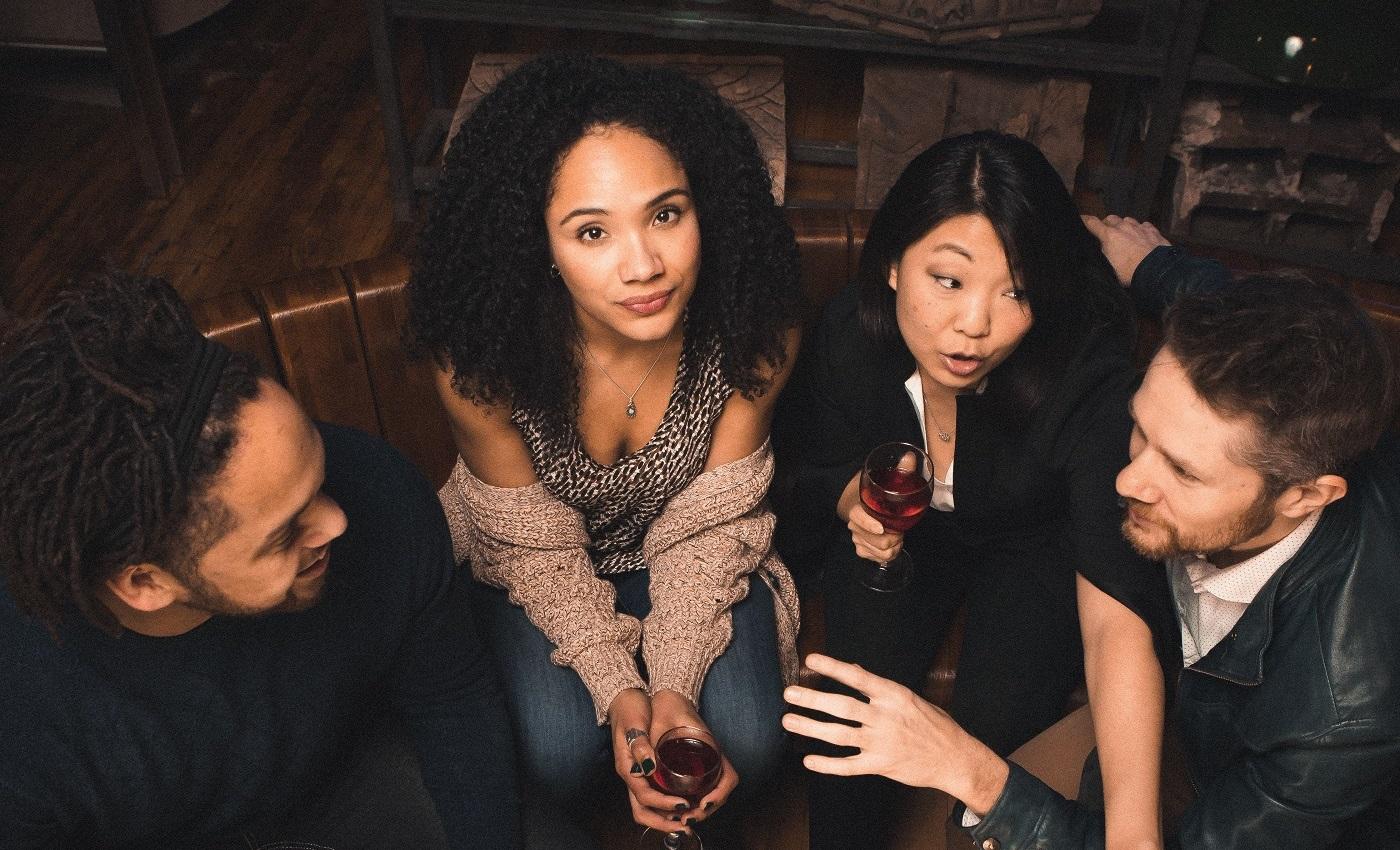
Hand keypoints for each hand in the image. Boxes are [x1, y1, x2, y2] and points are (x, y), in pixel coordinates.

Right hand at [609, 688, 679, 832]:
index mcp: (627, 766)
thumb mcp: (635, 722)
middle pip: (642, 810)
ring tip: (686, 820)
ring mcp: (636, 774)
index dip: (663, 804)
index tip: (683, 803)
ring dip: (664, 818)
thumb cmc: (630, 709)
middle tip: (685, 825)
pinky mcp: (644, 770)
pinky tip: (682, 803)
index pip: (644, 795)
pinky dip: (665, 806)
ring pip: (646, 807)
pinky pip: (652, 796)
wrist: (624, 698)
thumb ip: (640, 744)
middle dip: (663, 822)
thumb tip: (649, 767)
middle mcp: (631, 774)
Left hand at [646, 690, 738, 830]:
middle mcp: (714, 755)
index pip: (728, 777)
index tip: (702, 804)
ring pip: (715, 791)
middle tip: (686, 819)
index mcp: (711, 746)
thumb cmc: (667, 707)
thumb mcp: (658, 723)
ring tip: (683, 817)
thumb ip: (647, 743)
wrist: (669, 695)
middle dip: (707, 809)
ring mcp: (708, 759)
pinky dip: (698, 800)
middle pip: (722, 791)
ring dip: (702, 808)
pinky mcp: (699, 762)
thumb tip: (643, 767)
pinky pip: (706, 785)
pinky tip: (682, 805)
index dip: (719, 795)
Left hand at [781, 653, 1008, 815]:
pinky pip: (848, 765)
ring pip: (838, 734)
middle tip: (789, 693)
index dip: (833, 668)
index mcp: (894, 696)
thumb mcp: (910, 698)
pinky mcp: (880, 765)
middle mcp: (885, 717)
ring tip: (789, 720)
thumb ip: (881, 688)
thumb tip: (854, 669)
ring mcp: (881, 742)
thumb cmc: (935, 725)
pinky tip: (809, 760)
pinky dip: (827, 764)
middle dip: (812, 699)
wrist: (955, 759)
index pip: (858, 677)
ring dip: (810, 727)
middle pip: (841, 706)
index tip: (811, 660)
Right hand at [837, 470, 905, 563]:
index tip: (882, 527)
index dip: (869, 524)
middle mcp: (854, 526)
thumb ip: (901, 470)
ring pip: (880, 552)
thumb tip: (910, 456)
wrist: (867, 509)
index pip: (858, 517)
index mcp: (858, 508)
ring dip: (894, 547)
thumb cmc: (882, 496)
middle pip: (875, 540)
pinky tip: (892, 545)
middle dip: (893, 538)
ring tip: (898, 537)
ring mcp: (857, 539)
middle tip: (901, 531)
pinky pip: (878, 559)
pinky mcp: (862, 550)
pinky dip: (889, 555)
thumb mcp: (891, 481)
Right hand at [1082, 215, 1170, 286]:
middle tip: (1107, 233)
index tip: (1080, 219)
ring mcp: (1139, 227)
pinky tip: (1142, 236)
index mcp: (1109, 235)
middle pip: (1110, 218)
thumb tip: (1098, 249)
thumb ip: (1102, 255)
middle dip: (1107, 224)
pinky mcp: (1153, 230)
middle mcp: (1123, 227)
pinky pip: (1144, 225)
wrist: (1157, 271)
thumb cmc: (1129, 272)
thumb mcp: (1108, 268)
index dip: (1084, 220)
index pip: (1092, 223)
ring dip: (1124, 225)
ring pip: (1128, 220)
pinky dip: (1140, 229)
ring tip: (1126, 234)